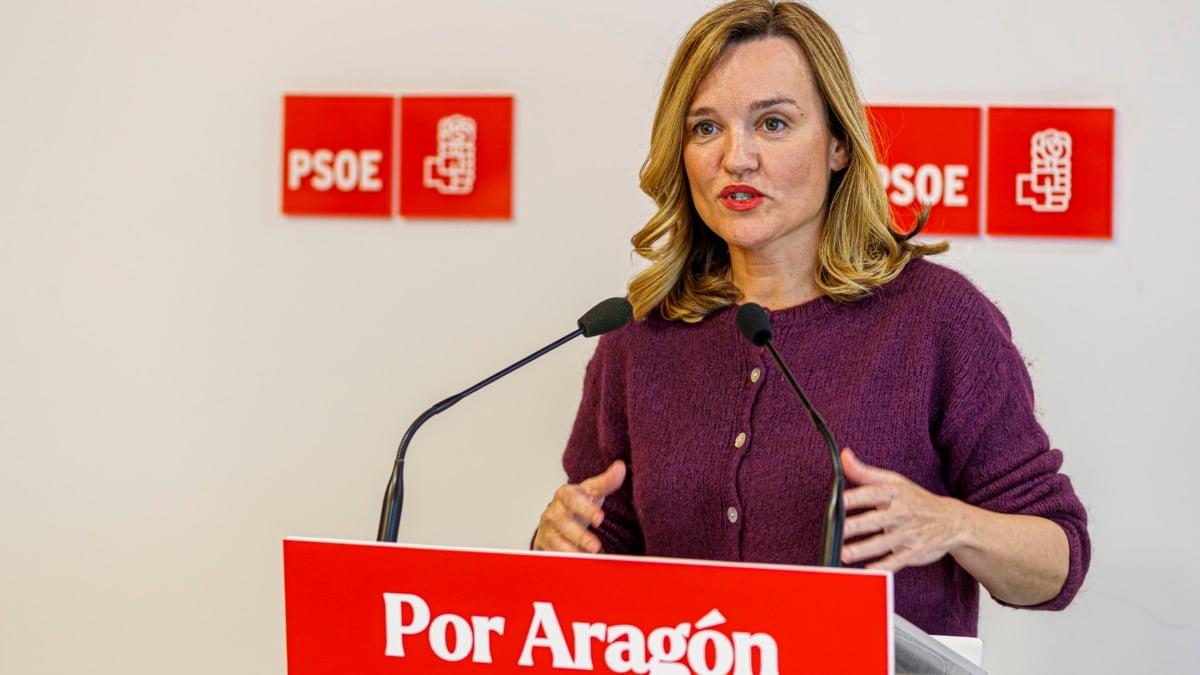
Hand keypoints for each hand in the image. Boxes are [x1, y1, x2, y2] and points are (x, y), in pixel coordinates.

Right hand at [532, 460, 625, 552]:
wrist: (559, 516)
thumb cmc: (578, 502)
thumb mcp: (592, 491)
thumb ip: (606, 482)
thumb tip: (620, 467)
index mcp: (565, 495)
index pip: (572, 499)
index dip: (586, 509)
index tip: (600, 519)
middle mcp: (553, 511)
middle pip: (563, 523)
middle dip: (579, 536)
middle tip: (595, 547)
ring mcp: (547, 529)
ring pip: (555, 541)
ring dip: (570, 551)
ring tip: (587, 559)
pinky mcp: (544, 545)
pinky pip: (551, 554)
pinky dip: (563, 560)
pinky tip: (576, 565)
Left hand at [840, 448, 965, 571]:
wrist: (952, 520)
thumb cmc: (916, 499)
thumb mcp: (893, 481)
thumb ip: (864, 472)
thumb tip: (843, 456)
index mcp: (894, 493)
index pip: (872, 493)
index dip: (855, 497)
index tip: (839, 501)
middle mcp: (901, 513)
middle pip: (875, 520)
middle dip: (856, 525)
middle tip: (839, 530)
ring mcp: (908, 534)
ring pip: (883, 543)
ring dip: (863, 549)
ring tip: (845, 554)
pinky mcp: (914, 552)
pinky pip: (897, 561)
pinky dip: (884, 567)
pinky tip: (869, 572)